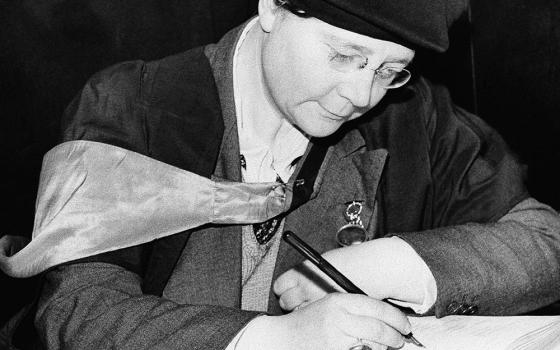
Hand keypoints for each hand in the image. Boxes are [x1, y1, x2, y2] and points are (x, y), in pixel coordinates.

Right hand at [236, 293, 410, 349]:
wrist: (281, 338)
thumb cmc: (307, 323)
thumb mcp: (330, 306)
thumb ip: (354, 309)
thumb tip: (385, 318)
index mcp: (339, 301)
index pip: (377, 307)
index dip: (396, 318)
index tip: (405, 325)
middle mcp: (338, 318)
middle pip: (379, 328)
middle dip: (395, 337)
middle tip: (400, 340)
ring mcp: (336, 338)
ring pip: (373, 345)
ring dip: (383, 348)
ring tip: (384, 347)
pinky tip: (365, 349)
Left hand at [274, 237, 427, 310]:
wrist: (372, 268)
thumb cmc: (351, 262)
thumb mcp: (323, 261)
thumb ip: (307, 272)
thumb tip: (296, 280)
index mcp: (303, 271)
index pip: (280, 286)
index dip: (283, 289)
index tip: (287, 291)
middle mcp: (307, 287)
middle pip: (286, 302)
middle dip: (290, 302)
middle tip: (299, 301)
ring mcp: (317, 301)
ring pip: (299, 313)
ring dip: (303, 310)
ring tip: (313, 307)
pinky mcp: (329, 312)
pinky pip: (315, 319)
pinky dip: (317, 318)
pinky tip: (324, 313)